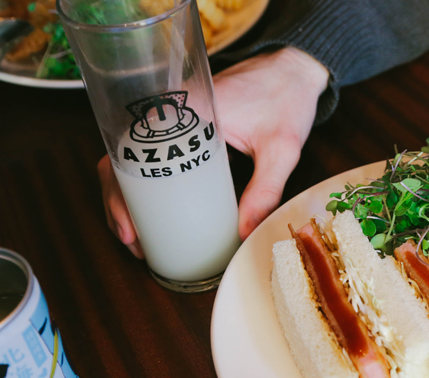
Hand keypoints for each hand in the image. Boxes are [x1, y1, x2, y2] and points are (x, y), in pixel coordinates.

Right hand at [98, 47, 328, 253]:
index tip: (132, 229)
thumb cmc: (286, 100)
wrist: (293, 68)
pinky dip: (146, 183)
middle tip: (134, 242)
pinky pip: (152, 154)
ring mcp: (171, 117)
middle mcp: (167, 111)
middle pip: (122, 161)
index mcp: (182, 112)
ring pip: (132, 159)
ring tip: (138, 236)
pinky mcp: (181, 124)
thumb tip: (244, 234)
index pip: (130, 155)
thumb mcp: (281, 151)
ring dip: (128, 197)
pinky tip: (153, 211)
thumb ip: (265, 191)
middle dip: (119, 206)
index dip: (120, 197)